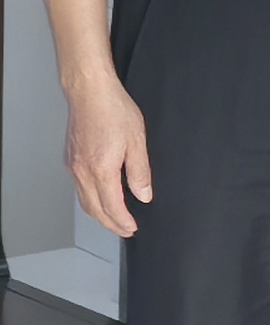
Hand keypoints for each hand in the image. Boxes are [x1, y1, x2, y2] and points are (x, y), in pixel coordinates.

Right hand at [63, 69, 150, 236]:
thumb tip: (144, 195)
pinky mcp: (70, 160)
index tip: (132, 228)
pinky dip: (90, 200)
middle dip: (110, 224)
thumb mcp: (137, 141)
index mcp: (102, 170)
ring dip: (99, 214)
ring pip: (84, 201)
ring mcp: (73, 167)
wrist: (90, 94)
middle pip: (94, 209)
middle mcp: (83, 172)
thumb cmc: (114, 111)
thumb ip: (140, 172)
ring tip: (113, 220)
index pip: (112, 207)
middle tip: (124, 230)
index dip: (123, 222)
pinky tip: (99, 198)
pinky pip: (79, 189)